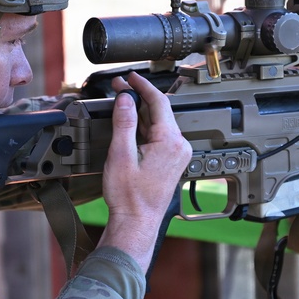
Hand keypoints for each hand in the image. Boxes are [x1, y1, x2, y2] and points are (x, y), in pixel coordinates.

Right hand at [98, 71, 191, 272]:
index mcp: (170, 142)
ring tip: (122, 103)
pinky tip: (131, 124)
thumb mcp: (121, 155)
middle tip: (119, 87)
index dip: (143, 86)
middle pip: (160, 112)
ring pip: (159, 124)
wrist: (136, 222)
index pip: (159, 102)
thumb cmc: (129, 197)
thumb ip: (124, 123)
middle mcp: (179, 147)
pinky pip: (159, 136)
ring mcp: (177, 155)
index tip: (130, 77)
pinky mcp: (171, 162)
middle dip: (139, 98)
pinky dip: (144, 127)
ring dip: (140, 112)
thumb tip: (126, 99)